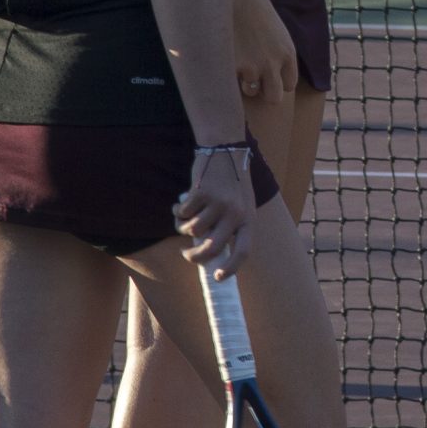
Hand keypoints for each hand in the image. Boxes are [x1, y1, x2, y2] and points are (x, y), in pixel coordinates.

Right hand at [177, 146, 258, 276]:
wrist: (225, 150)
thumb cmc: (232, 183)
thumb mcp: (241, 204)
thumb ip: (230, 226)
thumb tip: (209, 253)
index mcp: (248, 218)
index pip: (243, 251)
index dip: (231, 268)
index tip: (217, 277)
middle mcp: (235, 213)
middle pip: (212, 248)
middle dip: (194, 257)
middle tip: (185, 254)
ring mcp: (218, 203)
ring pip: (192, 230)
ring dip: (183, 227)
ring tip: (184, 217)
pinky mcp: (201, 193)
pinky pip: (183, 213)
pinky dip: (178, 211)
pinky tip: (181, 203)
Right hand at [233, 0, 298, 106]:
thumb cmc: (252, 9)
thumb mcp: (276, 32)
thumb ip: (278, 54)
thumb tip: (273, 76)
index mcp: (288, 53)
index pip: (288, 85)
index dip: (276, 82)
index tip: (267, 75)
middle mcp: (274, 63)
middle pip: (274, 97)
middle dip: (263, 91)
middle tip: (252, 79)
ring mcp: (253, 67)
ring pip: (250, 91)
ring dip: (242, 83)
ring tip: (235, 61)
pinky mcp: (232, 67)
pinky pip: (230, 83)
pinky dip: (226, 75)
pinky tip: (224, 57)